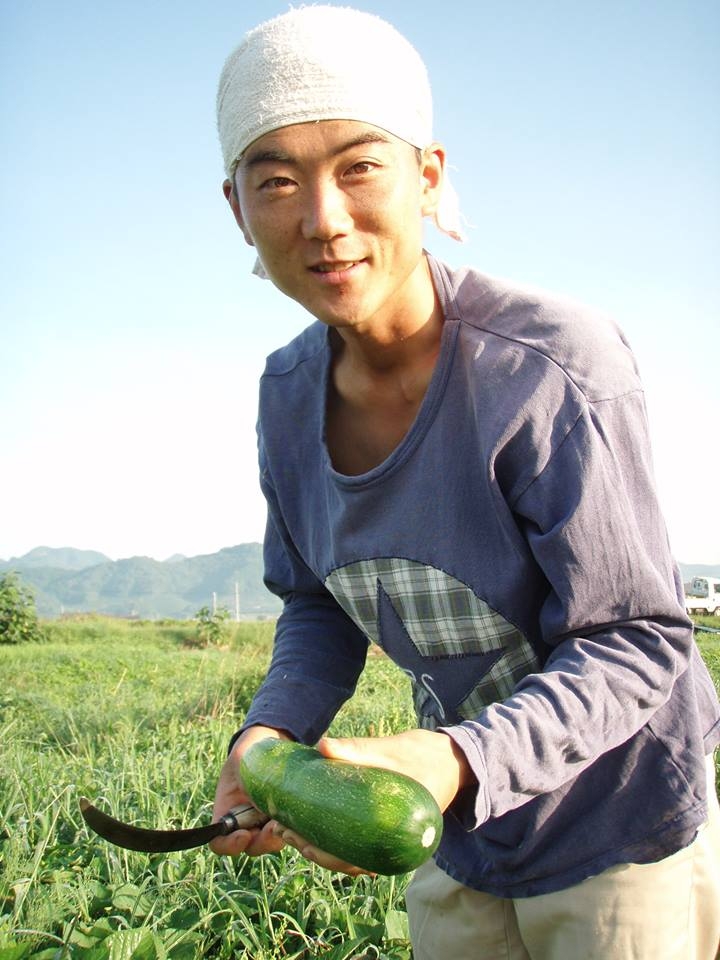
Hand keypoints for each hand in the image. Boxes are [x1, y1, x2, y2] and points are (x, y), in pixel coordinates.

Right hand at [209, 725, 289, 856]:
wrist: (268, 742)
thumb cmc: (248, 751)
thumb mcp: (241, 760)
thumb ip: (246, 779)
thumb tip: (261, 803)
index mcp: (227, 812)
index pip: (219, 842)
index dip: (229, 845)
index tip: (244, 834)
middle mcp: (245, 822)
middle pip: (250, 846)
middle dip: (262, 841)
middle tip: (273, 828)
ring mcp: (265, 821)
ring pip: (271, 842)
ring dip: (279, 835)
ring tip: (288, 820)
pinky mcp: (284, 816)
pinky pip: (288, 830)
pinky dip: (293, 827)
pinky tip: (297, 814)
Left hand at [273, 729, 473, 875]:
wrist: (455, 760)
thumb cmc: (426, 755)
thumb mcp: (394, 750)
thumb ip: (360, 751)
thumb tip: (322, 747)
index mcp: (398, 835)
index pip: (354, 858)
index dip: (321, 853)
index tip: (295, 836)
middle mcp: (393, 845)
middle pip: (347, 859)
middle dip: (312, 848)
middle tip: (282, 829)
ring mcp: (390, 839)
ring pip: (349, 853)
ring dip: (319, 844)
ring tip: (289, 827)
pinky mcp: (386, 829)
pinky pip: (357, 842)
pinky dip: (334, 837)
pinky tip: (312, 823)